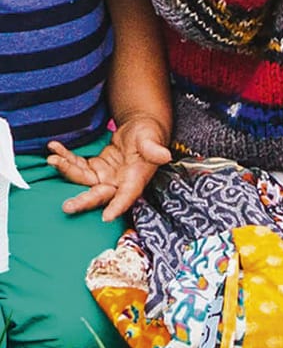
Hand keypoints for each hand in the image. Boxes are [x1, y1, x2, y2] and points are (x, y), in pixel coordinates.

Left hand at [48, 115, 171, 220]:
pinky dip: (64, 158)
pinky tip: (54, 148)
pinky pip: (76, 165)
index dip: (118, 206)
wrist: (139, 130)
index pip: (127, 195)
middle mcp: (118, 182)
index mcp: (135, 178)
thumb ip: (154, 148)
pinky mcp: (93, 168)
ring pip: (82, 180)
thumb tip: (164, 155)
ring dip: (66, 171)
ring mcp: (104, 176)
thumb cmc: (149, 133)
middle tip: (67, 207)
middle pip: (99, 195)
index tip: (106, 218)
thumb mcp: (152, 138)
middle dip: (83, 201)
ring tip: (53, 160)